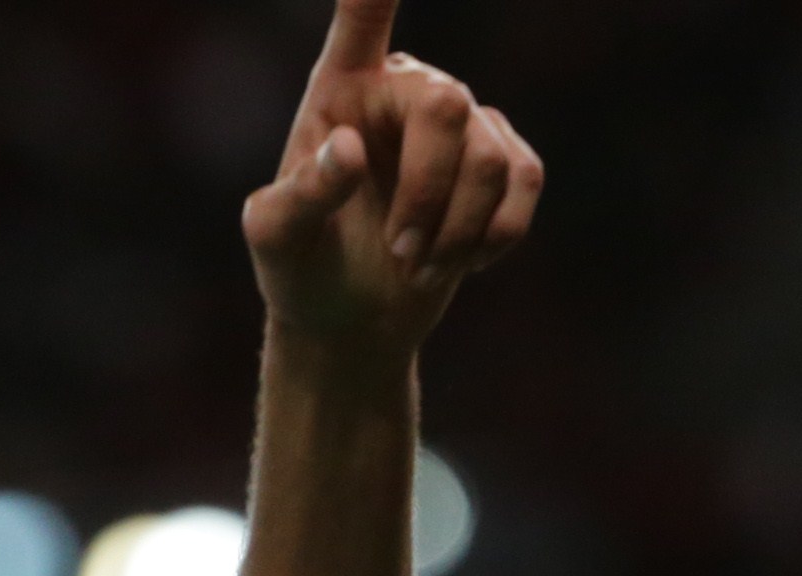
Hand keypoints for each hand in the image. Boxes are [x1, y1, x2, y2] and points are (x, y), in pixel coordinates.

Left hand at [241, 0, 542, 352]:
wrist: (350, 319)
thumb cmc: (301, 269)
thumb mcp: (277, 242)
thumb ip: (300, 197)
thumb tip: (350, 148)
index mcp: (340, 88)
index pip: (362, 17)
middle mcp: (405, 88)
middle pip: (448, 108)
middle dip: (428, 195)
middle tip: (400, 254)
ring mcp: (460, 119)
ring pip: (491, 162)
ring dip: (456, 234)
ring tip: (418, 267)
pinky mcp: (502, 156)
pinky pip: (524, 181)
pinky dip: (494, 236)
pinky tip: (460, 261)